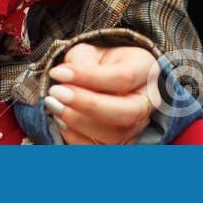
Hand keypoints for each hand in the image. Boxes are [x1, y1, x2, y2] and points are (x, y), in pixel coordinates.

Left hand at [43, 43, 161, 144]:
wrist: (103, 78)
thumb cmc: (98, 63)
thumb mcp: (90, 52)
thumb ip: (81, 63)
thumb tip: (65, 78)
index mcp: (145, 70)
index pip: (123, 78)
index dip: (89, 77)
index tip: (59, 73)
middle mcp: (147, 102)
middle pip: (127, 113)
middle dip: (88, 106)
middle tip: (57, 93)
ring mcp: (137, 128)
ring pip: (114, 137)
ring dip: (78, 123)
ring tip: (55, 105)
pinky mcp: (121, 145)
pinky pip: (100, 151)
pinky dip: (76, 139)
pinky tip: (61, 121)